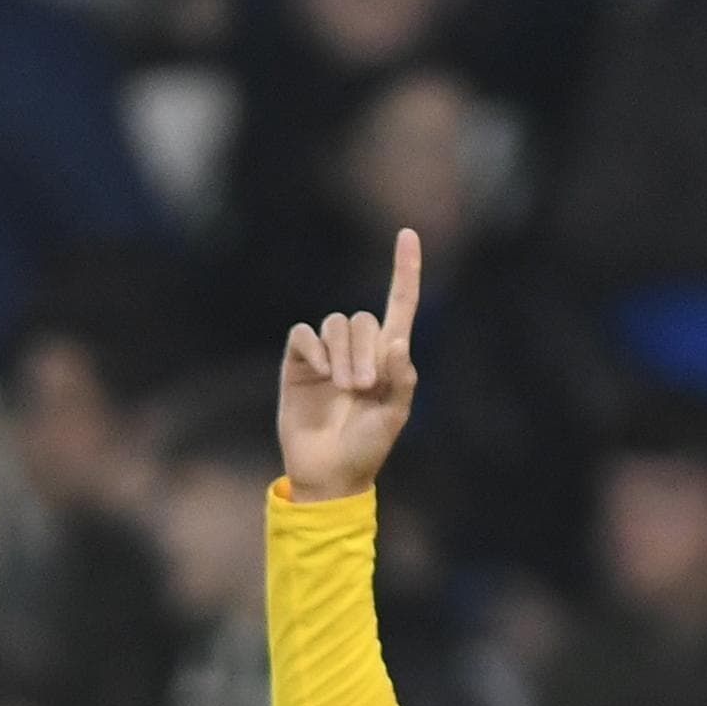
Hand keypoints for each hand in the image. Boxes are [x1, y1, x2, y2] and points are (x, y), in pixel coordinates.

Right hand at [280, 227, 422, 502]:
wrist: (329, 472)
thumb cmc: (367, 448)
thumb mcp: (394, 416)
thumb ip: (401, 379)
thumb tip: (396, 340)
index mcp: (388, 358)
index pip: (400, 304)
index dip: (405, 270)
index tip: (408, 233)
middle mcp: (358, 349)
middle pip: (363, 319)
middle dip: (365, 351)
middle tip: (362, 388)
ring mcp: (326, 355)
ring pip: (335, 325)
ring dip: (342, 354)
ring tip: (343, 389)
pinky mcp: (298, 363)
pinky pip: (304, 336)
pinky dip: (313, 350)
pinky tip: (319, 375)